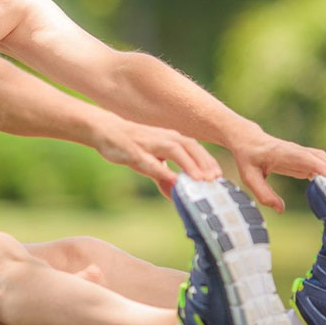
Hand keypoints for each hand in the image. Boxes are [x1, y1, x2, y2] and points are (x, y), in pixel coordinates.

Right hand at [95, 118, 222, 198]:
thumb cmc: (130, 145)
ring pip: (175, 151)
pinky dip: (163, 170)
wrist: (105, 130)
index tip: (219, 177)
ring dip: (189, 164)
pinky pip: (150, 161)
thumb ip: (163, 177)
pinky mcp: (134, 151)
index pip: (195, 148)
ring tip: (200, 179)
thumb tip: (176, 194)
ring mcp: (149, 143)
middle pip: (190, 147)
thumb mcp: (149, 162)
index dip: (208, 161)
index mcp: (170, 138)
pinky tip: (172, 180)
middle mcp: (163, 138)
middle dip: (204, 162)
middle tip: (215, 180)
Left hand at [230, 131, 325, 212]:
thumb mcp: (249, 176)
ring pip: (323, 160)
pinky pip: (321, 165)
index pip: (304, 158)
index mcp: (281, 152)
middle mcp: (295, 151)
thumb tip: (280, 209)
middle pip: (318, 158)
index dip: (320, 167)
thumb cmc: (248, 159)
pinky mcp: (304, 160)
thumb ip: (263, 193)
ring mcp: (301, 154)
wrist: (249, 141)